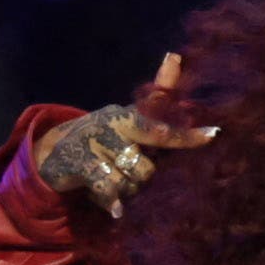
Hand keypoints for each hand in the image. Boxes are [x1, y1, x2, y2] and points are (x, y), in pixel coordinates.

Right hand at [33, 54, 216, 220]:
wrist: (51, 150)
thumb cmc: (104, 135)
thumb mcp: (128, 117)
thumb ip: (157, 95)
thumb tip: (174, 56)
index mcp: (128, 117)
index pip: (161, 128)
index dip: (186, 135)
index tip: (213, 135)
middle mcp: (112, 127)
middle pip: (148, 166)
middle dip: (142, 176)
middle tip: (126, 169)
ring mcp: (94, 145)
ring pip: (130, 181)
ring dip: (124, 189)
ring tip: (111, 178)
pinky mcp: (78, 164)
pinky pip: (106, 188)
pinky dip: (112, 200)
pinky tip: (116, 209)